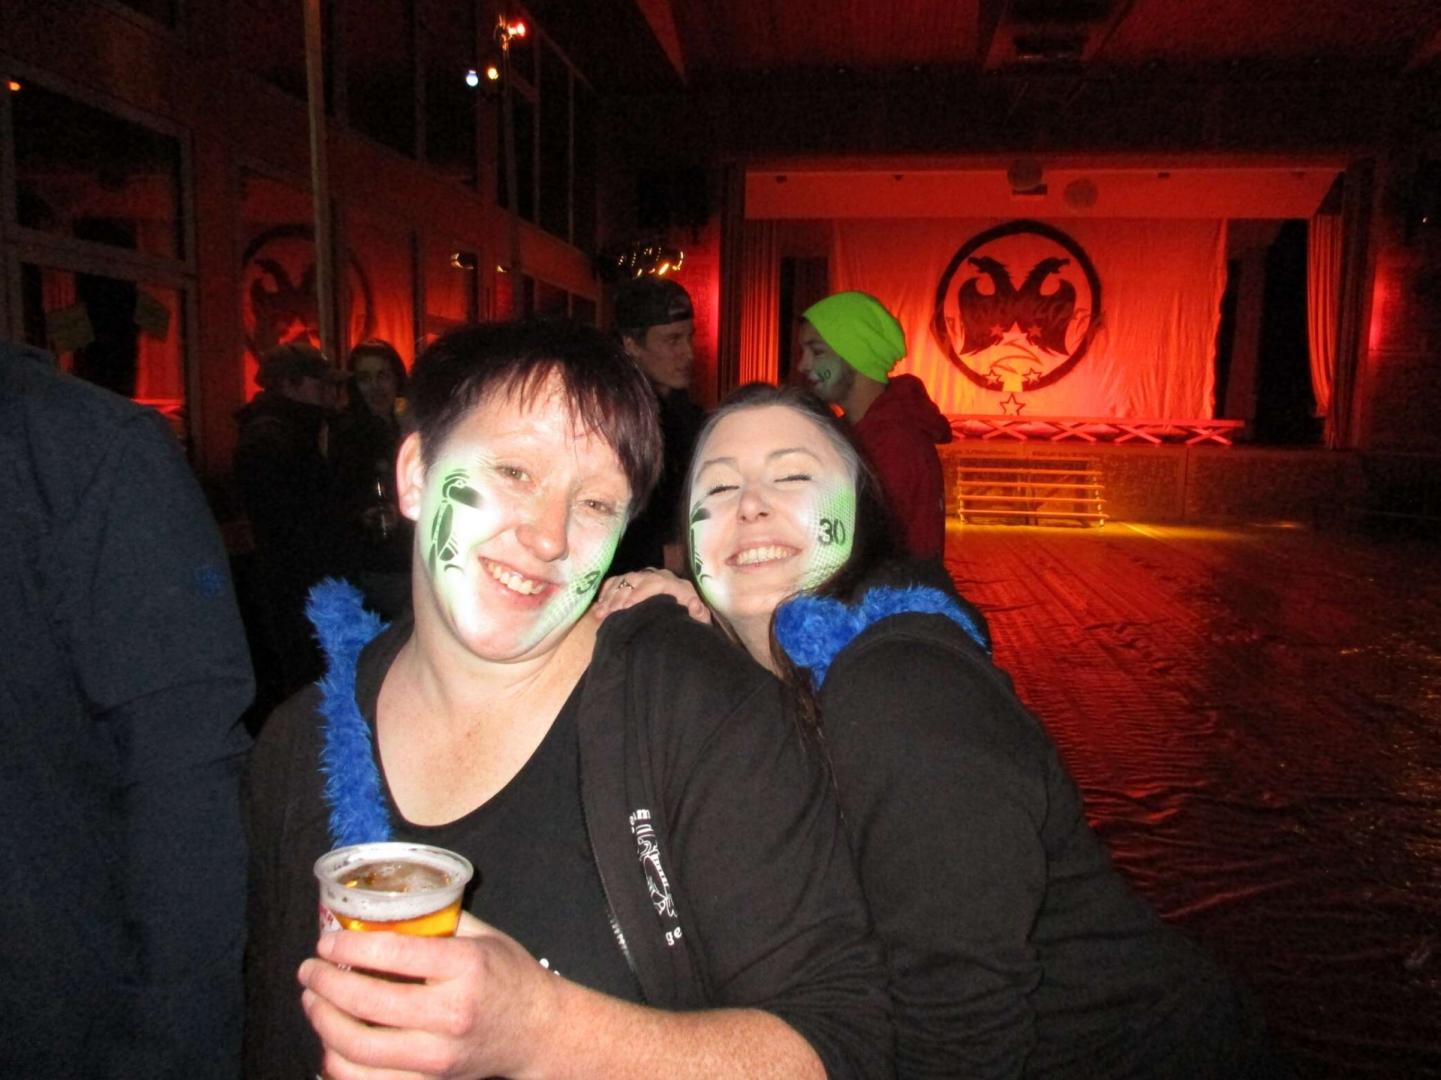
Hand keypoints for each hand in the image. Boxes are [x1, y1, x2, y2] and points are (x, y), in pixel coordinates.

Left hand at [298, 914, 558, 1078]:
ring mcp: (439, 1055)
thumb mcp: (484, 937)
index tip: (326, 942)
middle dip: (326, 985)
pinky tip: (330, 1042)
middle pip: (368, 1003)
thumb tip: (387, 906)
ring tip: (312, 1002)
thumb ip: (438, 921)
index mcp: (465, 968)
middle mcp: (451, 1014)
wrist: (539, 1032)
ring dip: (323, 1023)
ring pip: (360, 1049)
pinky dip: (339, 1064)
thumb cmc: (510, 977)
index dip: (349, 947)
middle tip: (309, 970)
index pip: (393, 954)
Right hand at [591, 568, 710, 624]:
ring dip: (611, 596)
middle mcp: (660, 576)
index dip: (639, 595)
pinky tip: (600, 605)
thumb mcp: (699, 619)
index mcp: (676, 585)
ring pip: (625, 579)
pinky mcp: (636, 581)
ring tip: (601, 613)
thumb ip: (698, 613)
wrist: (687, 615)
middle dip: (621, 597)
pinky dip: (607, 591)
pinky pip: (618, 580)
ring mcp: (646, 577)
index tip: (626, 609)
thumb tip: (694, 603)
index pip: (654, 583)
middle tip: (609, 614)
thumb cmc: (691, 620)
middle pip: (636, 580)